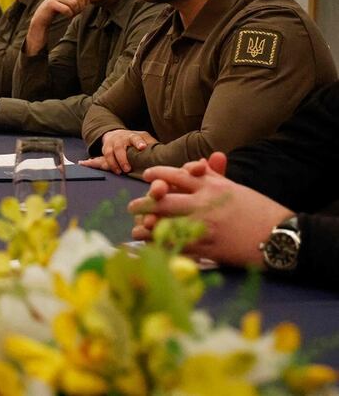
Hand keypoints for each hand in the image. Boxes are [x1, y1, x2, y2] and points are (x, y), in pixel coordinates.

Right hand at [24, 0, 88, 54]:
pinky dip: (69, 15)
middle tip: (76, 11)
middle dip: (80, 7)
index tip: (82, 5)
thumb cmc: (60, 7)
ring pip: (74, 3)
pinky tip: (66, 15)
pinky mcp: (51, 3)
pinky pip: (67, 9)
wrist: (44, 16)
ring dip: (75, 11)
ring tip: (71, 13)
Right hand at [81, 129, 156, 173]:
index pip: (135, 137)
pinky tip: (98, 167)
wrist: (116, 134)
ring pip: (109, 153)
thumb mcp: (145, 138)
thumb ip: (152, 144)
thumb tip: (161, 151)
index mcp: (132, 136)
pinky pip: (101, 157)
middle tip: (127, 169)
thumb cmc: (135, 140)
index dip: (138, 142)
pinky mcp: (104, 150)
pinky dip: (98, 162)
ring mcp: (111, 144)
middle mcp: (120, 139)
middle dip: (123, 158)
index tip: (142, 147)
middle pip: (120, 148)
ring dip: (113, 163)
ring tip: (118, 172)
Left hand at [126, 153, 292, 266]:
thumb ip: (214, 176)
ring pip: (165, 224)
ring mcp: (203, 226)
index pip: (176, 175)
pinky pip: (177, 245)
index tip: (148, 178)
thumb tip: (197, 164)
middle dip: (144, 203)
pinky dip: (161, 246)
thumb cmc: (260, 211)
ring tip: (137, 229)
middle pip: (163, 200)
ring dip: (147, 227)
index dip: (158, 175)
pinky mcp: (207, 247)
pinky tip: (152, 247)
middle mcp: (203, 204)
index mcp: (211, 186)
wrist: (280, 237)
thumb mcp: (235, 188)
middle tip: (132, 207)